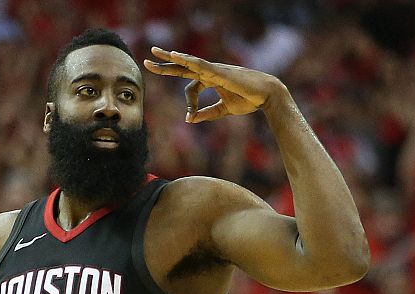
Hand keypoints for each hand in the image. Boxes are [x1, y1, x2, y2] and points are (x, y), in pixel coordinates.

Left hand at [143, 47, 285, 123]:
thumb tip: (189, 120)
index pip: (190, 87)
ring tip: (155, 53)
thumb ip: (207, 114)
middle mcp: (210, 71)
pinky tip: (175, 56)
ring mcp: (213, 69)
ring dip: (172, 58)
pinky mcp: (219, 71)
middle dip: (165, 64)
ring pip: (188, 62)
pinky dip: (187, 60)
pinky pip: (199, 64)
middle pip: (183, 66)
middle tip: (147, 59)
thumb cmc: (248, 100)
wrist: (266, 95)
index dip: (189, 104)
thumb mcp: (224, 110)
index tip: (191, 117)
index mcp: (210, 79)